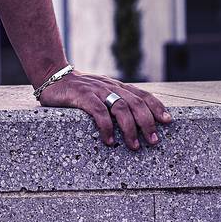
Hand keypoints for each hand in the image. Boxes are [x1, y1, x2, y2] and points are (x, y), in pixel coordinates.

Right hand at [37, 70, 172, 150]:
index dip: (157, 107)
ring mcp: (97, 90)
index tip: (168, 121)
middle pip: (136, 103)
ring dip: (130, 128)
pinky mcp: (83, 96)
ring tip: (134, 145)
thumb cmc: (77, 89)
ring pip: (121, 107)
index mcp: (116, 86)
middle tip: (154, 141)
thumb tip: (134, 119)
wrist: (52, 76)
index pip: (142, 95)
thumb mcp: (100, 91)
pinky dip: (106, 127)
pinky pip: (99, 112)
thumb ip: (114, 100)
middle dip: (148, 123)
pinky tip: (109, 141)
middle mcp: (110, 87)